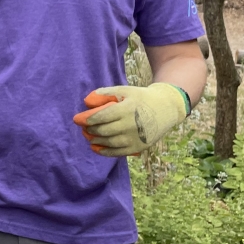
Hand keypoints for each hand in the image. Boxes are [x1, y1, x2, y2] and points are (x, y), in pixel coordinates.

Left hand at [72, 83, 190, 156]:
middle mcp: (131, 125)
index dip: (87, 119)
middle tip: (83, 128)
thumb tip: (87, 101)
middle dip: (90, 130)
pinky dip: (105, 152)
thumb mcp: (125, 90)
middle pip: (104, 130)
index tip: (77, 119)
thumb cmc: (141, 98)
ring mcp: (135, 138)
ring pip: (110, 142)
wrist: (166, 109)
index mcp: (127, 109)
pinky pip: (119, 153)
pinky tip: (96, 148)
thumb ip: (105, 93)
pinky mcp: (139, 147)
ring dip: (96, 140)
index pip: (102, 116)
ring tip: (89, 137)